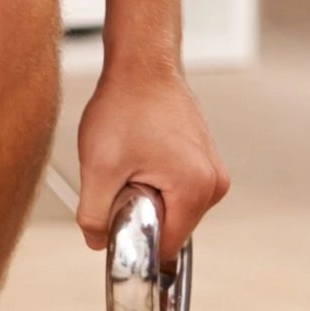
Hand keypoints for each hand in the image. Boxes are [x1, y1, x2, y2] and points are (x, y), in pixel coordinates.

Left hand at [73, 57, 227, 262]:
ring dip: (147, 197)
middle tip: (122, 178)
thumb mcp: (98, 167)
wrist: (142, 63)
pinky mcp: (204, 160)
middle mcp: (214, 182)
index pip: (166, 247)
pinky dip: (155, 181)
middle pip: (171, 228)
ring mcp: (212, 169)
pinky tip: (142, 154)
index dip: (134, 238)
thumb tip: (97, 242)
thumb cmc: (126, 105)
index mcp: (196, 189)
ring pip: (172, 209)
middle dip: (140, 214)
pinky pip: (176, 189)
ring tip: (132, 162)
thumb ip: (94, 216)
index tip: (117, 210)